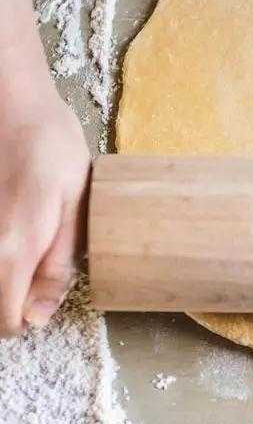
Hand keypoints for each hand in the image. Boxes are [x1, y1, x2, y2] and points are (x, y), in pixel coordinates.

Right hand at [0, 0, 90, 336]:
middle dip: (8, 301)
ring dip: (1, 276)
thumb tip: (38, 316)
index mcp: (14, 249)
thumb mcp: (73, 205)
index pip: (6, 321)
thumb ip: (57, 263)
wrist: (10, 102)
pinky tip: (9, 229)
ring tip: (23, 246)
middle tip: (32, 274)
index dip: (27, 319)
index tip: (42, 301)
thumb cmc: (50, 148)